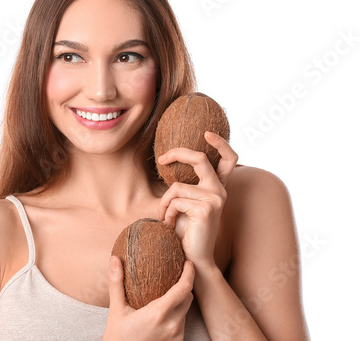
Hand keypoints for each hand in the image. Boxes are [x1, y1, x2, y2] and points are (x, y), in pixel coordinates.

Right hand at [103, 256, 194, 340]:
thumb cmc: (117, 337)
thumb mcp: (116, 309)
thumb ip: (116, 282)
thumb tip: (114, 258)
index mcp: (158, 314)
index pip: (183, 288)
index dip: (189, 273)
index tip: (188, 263)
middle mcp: (171, 326)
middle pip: (187, 298)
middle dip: (184, 285)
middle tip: (176, 275)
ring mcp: (176, 336)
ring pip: (185, 311)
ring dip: (179, 301)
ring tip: (167, 294)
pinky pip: (182, 324)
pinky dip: (176, 315)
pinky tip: (164, 313)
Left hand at [157, 132, 237, 268]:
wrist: (192, 259)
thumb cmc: (185, 232)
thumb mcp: (185, 204)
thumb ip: (185, 187)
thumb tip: (169, 162)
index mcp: (217, 188)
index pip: (229, 159)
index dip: (220, 143)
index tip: (206, 133)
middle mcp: (220, 191)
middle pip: (200, 159)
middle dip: (179, 153)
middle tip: (162, 158)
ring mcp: (215, 200)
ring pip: (177, 187)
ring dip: (163, 203)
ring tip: (164, 218)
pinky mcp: (205, 209)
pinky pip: (175, 201)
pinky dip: (165, 212)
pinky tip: (169, 225)